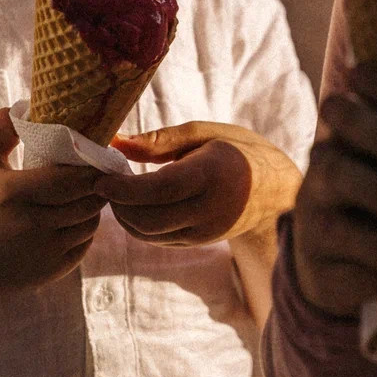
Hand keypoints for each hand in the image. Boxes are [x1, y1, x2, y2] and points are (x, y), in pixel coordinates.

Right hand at [0, 108, 105, 304]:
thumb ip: (1, 130)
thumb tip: (25, 105)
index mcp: (15, 193)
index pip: (73, 179)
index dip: (92, 168)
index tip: (98, 155)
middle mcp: (32, 224)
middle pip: (88, 201)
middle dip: (99, 185)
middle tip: (101, 171)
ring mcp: (42, 252)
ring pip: (90, 223)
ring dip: (94, 207)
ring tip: (89, 192)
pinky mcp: (48, 272)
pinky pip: (83, 245)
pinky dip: (85, 230)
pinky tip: (77, 217)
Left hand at [92, 121, 301, 246]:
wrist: (276, 191)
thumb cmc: (238, 151)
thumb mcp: (206, 133)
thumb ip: (161, 139)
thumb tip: (116, 141)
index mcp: (212, 174)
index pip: (158, 189)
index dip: (124, 188)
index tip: (101, 177)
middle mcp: (209, 209)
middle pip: (148, 218)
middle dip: (118, 204)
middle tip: (104, 183)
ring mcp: (205, 232)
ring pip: (149, 234)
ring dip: (125, 217)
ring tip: (118, 193)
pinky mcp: (199, 243)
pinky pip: (159, 239)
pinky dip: (140, 224)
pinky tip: (138, 204)